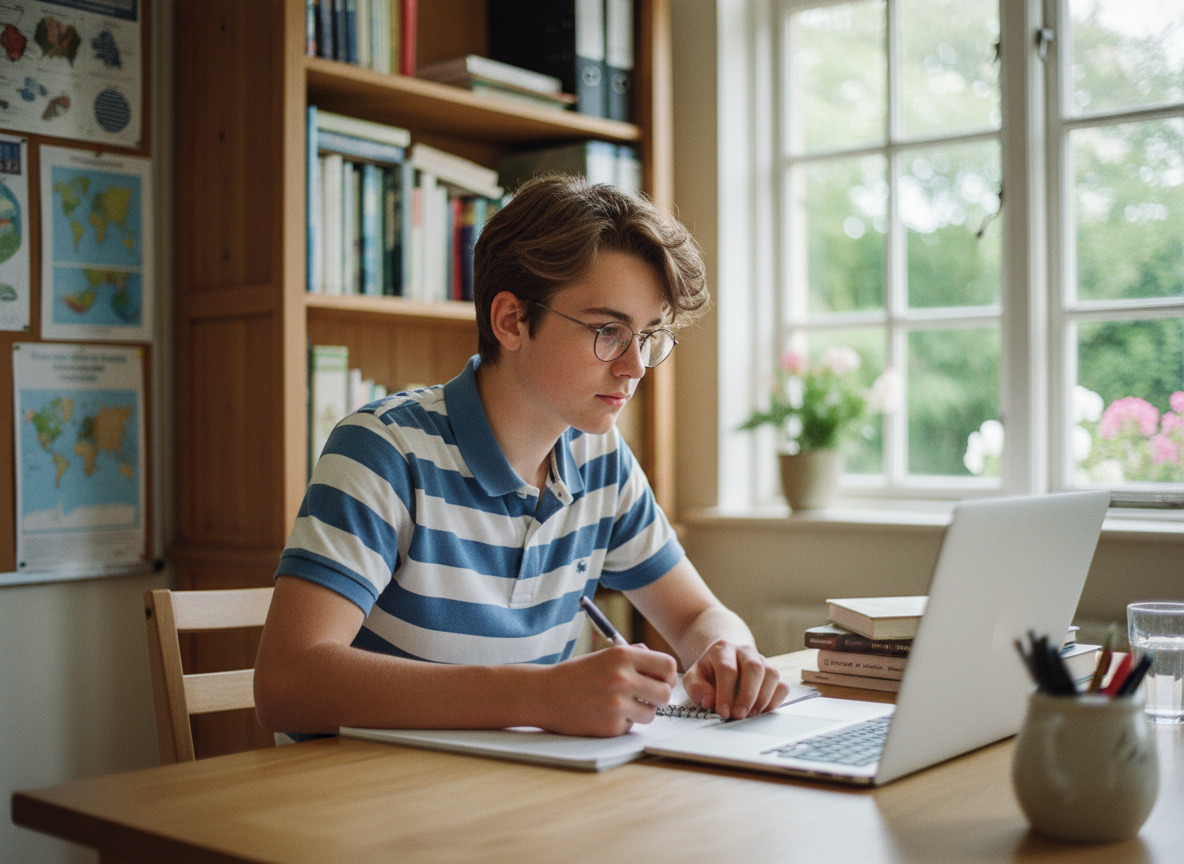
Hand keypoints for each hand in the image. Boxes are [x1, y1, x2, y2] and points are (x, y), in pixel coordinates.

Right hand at [538, 646, 676, 736]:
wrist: (544, 695)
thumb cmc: (576, 674)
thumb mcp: (605, 655)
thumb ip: (635, 657)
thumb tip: (663, 667)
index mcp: (622, 656)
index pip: (667, 666)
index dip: (666, 675)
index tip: (659, 679)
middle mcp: (622, 678)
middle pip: (665, 693)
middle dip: (658, 697)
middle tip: (645, 696)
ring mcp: (617, 704)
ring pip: (651, 713)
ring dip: (641, 711)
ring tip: (620, 705)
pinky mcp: (611, 726)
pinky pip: (631, 726)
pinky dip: (622, 722)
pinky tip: (604, 714)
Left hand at [682, 641, 789, 720]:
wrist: (723, 660)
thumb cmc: (709, 672)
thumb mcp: (693, 678)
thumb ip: (696, 689)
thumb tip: (710, 702)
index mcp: (722, 649)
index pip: (727, 669)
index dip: (726, 693)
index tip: (723, 712)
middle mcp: (745, 651)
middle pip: (754, 668)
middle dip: (747, 695)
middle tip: (739, 715)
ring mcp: (762, 660)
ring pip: (771, 674)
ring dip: (762, 699)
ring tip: (749, 715)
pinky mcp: (772, 674)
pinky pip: (782, 685)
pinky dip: (775, 701)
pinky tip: (761, 711)